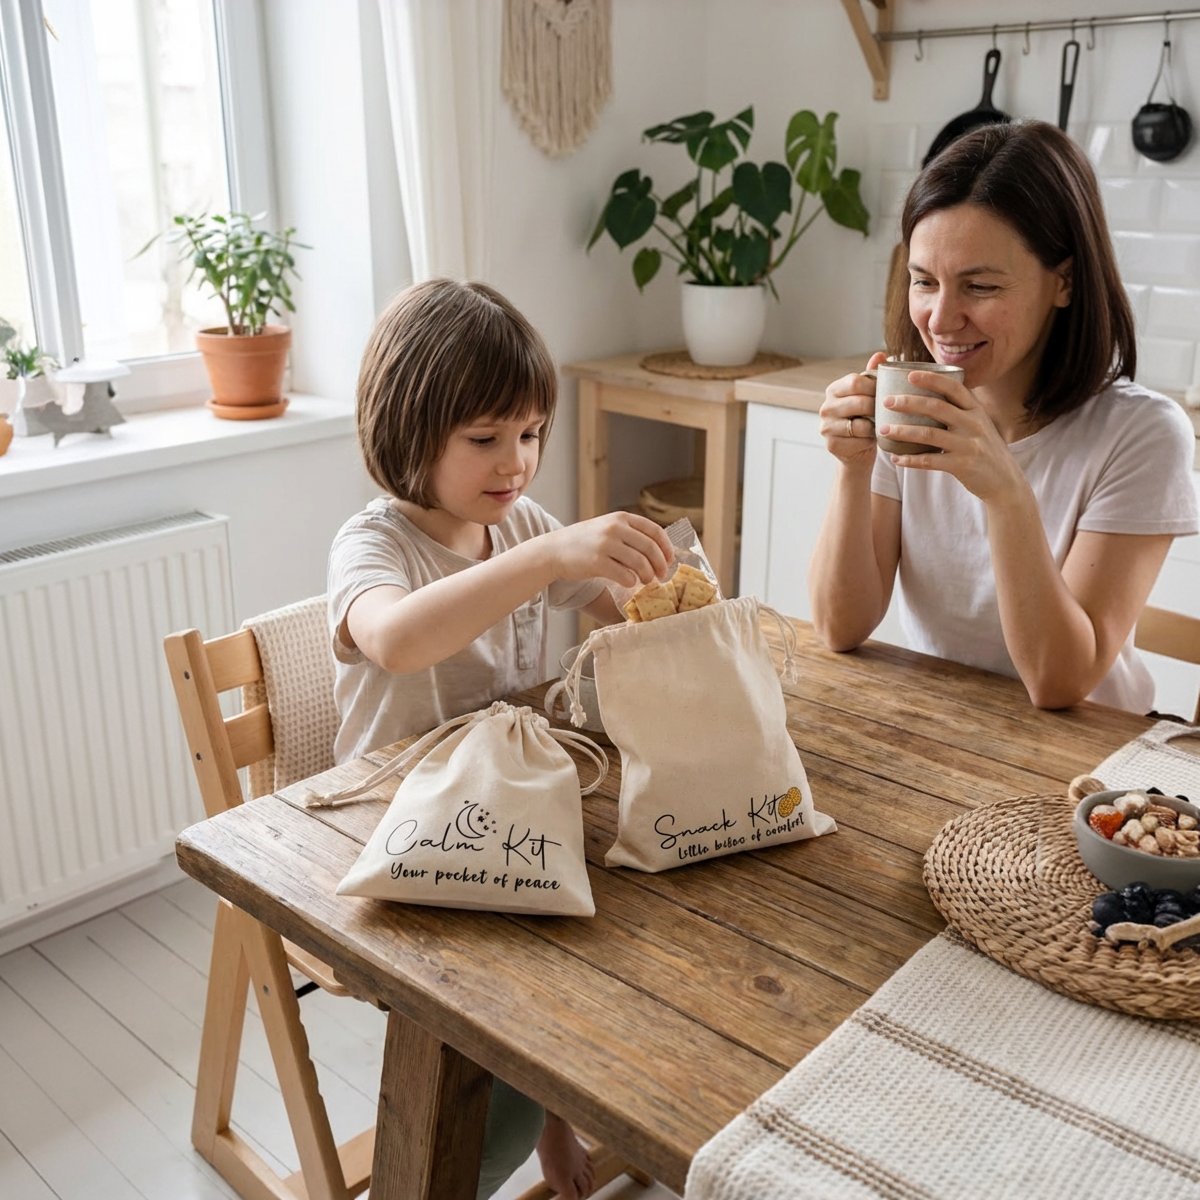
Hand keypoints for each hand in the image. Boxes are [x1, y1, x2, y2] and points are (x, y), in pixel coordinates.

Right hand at [544, 511, 672, 587]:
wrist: (554, 550)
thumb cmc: (584, 542)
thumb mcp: (607, 527)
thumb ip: (629, 533)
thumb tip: (659, 550)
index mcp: (621, 518)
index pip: (655, 531)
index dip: (666, 547)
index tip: (670, 560)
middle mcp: (615, 528)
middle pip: (650, 548)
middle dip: (660, 565)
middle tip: (661, 576)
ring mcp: (605, 544)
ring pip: (640, 563)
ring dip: (647, 576)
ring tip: (646, 581)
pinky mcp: (597, 562)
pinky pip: (624, 575)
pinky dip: (631, 582)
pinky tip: (629, 583)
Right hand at [819, 351, 885, 468]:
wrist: (855, 450)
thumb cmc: (864, 418)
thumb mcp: (868, 395)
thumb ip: (872, 375)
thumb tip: (880, 355)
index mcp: (834, 390)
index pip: (855, 381)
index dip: (875, 387)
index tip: (886, 394)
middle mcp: (826, 407)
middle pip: (859, 402)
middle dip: (877, 408)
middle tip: (888, 413)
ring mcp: (826, 427)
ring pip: (860, 424)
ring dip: (874, 426)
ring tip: (880, 426)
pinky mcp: (831, 445)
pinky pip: (859, 441)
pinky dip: (869, 441)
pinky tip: (871, 440)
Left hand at [879, 369, 1028, 504]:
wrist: (1005, 481)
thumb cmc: (984, 449)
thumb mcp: (979, 424)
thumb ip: (960, 411)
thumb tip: (929, 395)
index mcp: (976, 410)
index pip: (953, 387)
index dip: (931, 378)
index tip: (910, 374)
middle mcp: (974, 424)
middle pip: (936, 407)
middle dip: (908, 402)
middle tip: (886, 401)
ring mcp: (968, 445)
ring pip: (929, 434)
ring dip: (902, 431)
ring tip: (882, 430)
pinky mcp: (962, 465)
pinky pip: (930, 461)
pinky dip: (910, 460)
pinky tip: (895, 458)